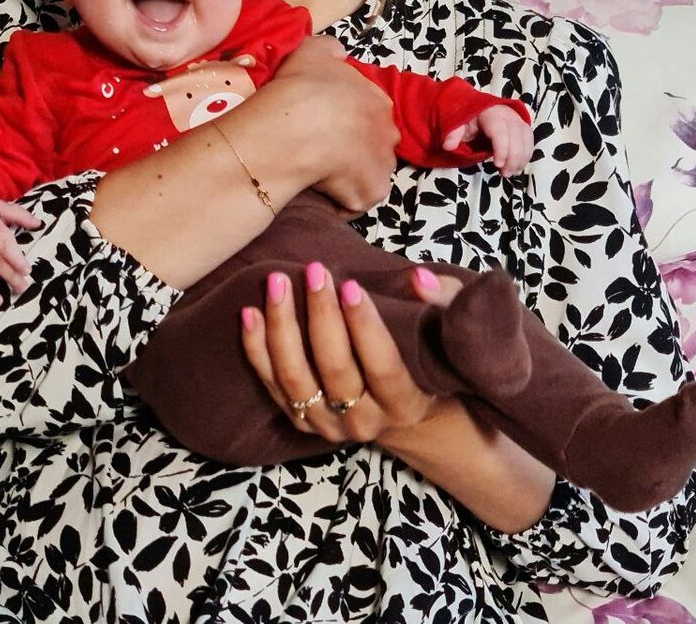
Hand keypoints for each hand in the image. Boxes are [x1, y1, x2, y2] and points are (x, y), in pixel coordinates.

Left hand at [240, 260, 464, 447]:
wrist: (402, 412)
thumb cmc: (425, 360)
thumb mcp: (446, 333)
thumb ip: (443, 302)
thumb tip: (418, 278)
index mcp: (404, 404)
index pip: (383, 367)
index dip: (365, 328)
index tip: (352, 285)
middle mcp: (364, 422)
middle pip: (335, 370)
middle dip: (321, 317)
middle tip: (315, 270)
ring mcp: (327, 425)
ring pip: (296, 379)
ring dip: (282, 328)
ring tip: (276, 283)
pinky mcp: (299, 419)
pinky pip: (271, 384)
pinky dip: (256, 349)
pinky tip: (248, 312)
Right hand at [271, 36, 399, 213]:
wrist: (295, 126)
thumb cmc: (303, 87)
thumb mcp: (313, 51)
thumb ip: (330, 50)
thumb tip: (338, 53)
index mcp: (377, 100)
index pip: (368, 114)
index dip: (346, 122)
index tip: (324, 125)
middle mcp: (389, 133)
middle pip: (373, 146)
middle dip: (354, 151)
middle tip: (321, 150)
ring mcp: (384, 165)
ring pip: (367, 175)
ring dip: (348, 176)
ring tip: (318, 173)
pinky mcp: (371, 194)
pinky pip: (354, 203)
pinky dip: (339, 202)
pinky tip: (318, 191)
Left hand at [442, 104, 532, 176]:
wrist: (479, 110)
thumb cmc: (469, 119)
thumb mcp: (458, 124)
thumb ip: (454, 134)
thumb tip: (448, 146)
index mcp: (490, 113)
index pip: (500, 131)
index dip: (502, 148)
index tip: (497, 164)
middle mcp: (507, 115)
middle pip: (516, 136)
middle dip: (513, 157)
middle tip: (505, 174)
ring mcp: (517, 120)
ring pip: (526, 139)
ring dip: (521, 158)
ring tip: (511, 172)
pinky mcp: (523, 127)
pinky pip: (530, 141)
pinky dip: (526, 155)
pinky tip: (518, 166)